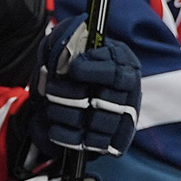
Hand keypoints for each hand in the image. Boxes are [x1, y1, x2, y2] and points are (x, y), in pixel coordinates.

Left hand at [35, 16, 140, 156]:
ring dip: (67, 115)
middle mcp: (129, 93)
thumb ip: (69, 36)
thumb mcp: (67, 40)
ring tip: (52, 107)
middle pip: (106, 101)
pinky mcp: (110, 141)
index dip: (94, 71)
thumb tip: (70, 40)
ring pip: (98, 123)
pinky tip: (55, 126)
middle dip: (72, 95)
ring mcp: (121, 119)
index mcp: (124, 64)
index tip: (73, 69)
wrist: (62, 87)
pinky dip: (69, 136)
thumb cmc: (69, 60)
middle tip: (52, 89)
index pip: (116, 72)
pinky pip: (93, 144)